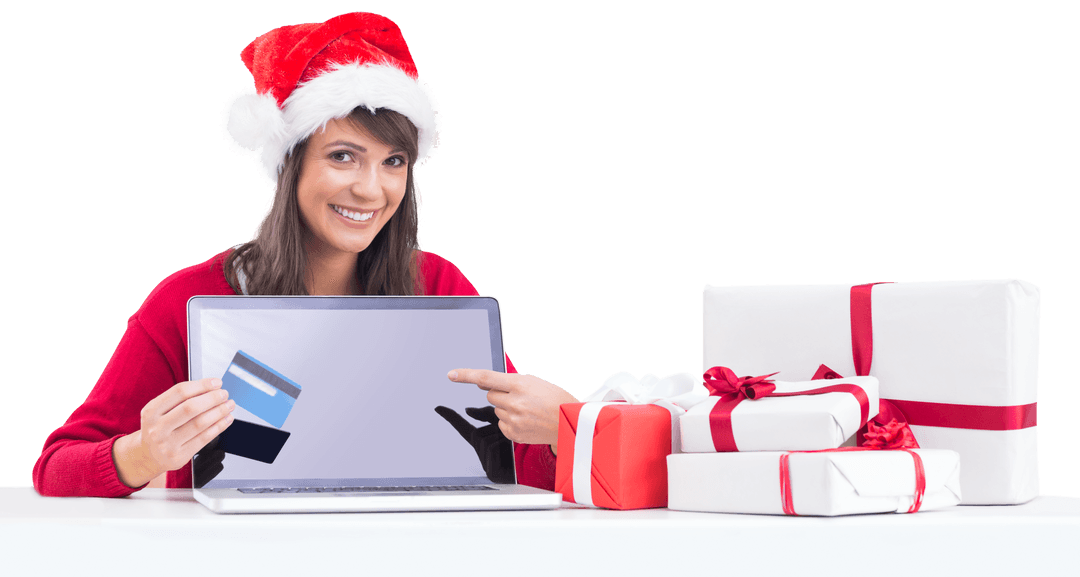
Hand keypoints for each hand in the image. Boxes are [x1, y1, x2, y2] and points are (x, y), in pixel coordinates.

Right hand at [113, 378, 234, 487]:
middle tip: (224, 394)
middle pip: (190, 408)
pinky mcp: (179, 456)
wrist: (148, 456)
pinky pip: (204, 438)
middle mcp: (157, 428)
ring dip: (219, 412)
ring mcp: (168, 444)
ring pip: (200, 424)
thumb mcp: (160, 411)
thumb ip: (180, 399)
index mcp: (151, 411)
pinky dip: (219, 426)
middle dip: (212, 398)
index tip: (216, 382)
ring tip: (229, 405)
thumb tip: (211, 387)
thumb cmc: (160, 428)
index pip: (179, 392)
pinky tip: (226, 419)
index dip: (202, 385)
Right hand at [434, 406, 514, 482]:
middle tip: (502, 440)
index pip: (462, 426)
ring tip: (506, 448)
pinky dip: (502, 446)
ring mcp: (483, 460)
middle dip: (492, 432)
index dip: (450, 417)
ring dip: (499, 439)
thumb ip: (485, 414)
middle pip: (478, 434)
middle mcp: (479, 449)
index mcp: (479, 439)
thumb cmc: (509, 444)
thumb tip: (467, 410)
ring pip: (486, 441)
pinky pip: (492, 449)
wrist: (522, 464)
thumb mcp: (499, 424)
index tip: (438, 408)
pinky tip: (506, 453)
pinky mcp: (490, 469)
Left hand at [447, 369, 576, 452]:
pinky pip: (501, 424)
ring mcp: (513, 419)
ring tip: (528, 410)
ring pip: (496, 410)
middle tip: (519, 397)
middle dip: (500, 394)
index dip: (466, 375)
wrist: (569, 423)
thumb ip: (508, 381)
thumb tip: (483, 383)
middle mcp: (514, 402)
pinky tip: (526, 421)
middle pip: (490, 395)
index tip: (451, 374)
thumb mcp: (534, 381)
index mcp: (520, 384)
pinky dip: (510, 422)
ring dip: (506, 408)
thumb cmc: (554, 399)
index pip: (486, 377)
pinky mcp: (514, 434)